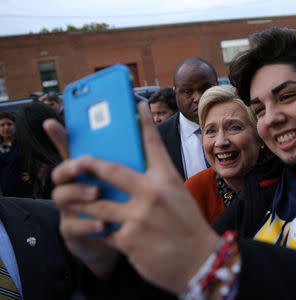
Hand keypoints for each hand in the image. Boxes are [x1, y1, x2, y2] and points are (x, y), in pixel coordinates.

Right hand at [43, 119, 118, 278]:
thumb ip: (129, 159)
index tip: (51, 123)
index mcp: (87, 170)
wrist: (119, 240)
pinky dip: (87, 224)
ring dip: (78, 192)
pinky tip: (102, 223)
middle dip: (70, 166)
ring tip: (97, 192)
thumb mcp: (129, 179)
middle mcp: (73, 186)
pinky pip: (72, 226)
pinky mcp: (73, 230)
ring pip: (61, 196)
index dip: (59, 136)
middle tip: (83, 163)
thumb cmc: (123, 203)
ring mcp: (70, 208)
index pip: (70, 149)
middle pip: (61, 171)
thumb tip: (142, 128)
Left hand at [51, 102, 219, 293]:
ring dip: (79, 200)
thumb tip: (133, 170)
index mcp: (167, 179)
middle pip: (109, 169)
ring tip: (69, 198)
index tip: (135, 104)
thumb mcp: (178, 196)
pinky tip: (95, 228)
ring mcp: (138, 217)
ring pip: (95, 203)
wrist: (200, 262)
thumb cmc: (189, 226)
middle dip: (86, 162)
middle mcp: (152, 193)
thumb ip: (157, 182)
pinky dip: (97, 228)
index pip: (152, 143)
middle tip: (75, 159)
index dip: (143, 121)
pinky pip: (102, 230)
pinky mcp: (128, 240)